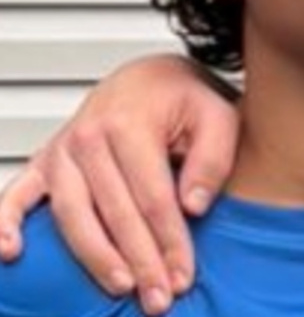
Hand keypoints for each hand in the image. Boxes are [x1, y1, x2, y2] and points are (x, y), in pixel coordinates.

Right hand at [0, 54, 239, 314]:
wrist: (153, 74)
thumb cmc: (186, 97)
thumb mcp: (218, 115)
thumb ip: (211, 158)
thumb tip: (192, 207)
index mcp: (131, 123)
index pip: (153, 197)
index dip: (169, 242)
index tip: (183, 276)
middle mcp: (90, 135)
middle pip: (115, 212)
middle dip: (140, 260)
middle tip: (159, 298)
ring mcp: (63, 148)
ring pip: (73, 214)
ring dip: (95, 256)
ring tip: (122, 285)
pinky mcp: (47, 159)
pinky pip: (16, 194)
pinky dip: (6, 223)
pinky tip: (12, 253)